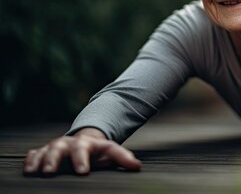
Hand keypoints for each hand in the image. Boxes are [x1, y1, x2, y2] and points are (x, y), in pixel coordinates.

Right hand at [23, 128, 141, 175]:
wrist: (83, 142)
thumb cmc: (97, 152)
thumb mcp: (110, 151)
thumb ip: (123, 157)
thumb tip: (137, 166)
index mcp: (85, 145)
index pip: (84, 151)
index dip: (83, 160)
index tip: (83, 172)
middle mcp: (68, 144)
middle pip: (59, 150)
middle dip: (54, 160)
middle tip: (50, 172)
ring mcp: (54, 148)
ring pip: (44, 152)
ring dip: (39, 161)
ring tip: (34, 172)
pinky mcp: (43, 153)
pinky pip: (34, 155)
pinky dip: (30, 160)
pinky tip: (28, 169)